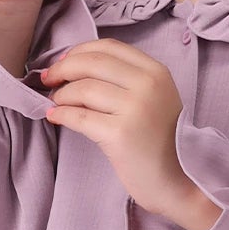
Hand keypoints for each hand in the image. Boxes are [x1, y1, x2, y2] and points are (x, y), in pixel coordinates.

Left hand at [38, 40, 222, 229]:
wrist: (180, 182)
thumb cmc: (163, 142)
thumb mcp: (156, 99)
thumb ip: (127, 80)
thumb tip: (75, 66)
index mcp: (156, 72)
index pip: (108, 47)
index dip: (78, 51)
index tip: (63, 63)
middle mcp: (147, 86)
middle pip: (91, 63)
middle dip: (62, 69)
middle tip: (48, 79)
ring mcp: (134, 109)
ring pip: (82, 89)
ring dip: (61, 95)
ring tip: (56, 103)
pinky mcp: (120, 135)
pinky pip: (79, 117)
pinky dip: (61, 114)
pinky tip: (54, 116)